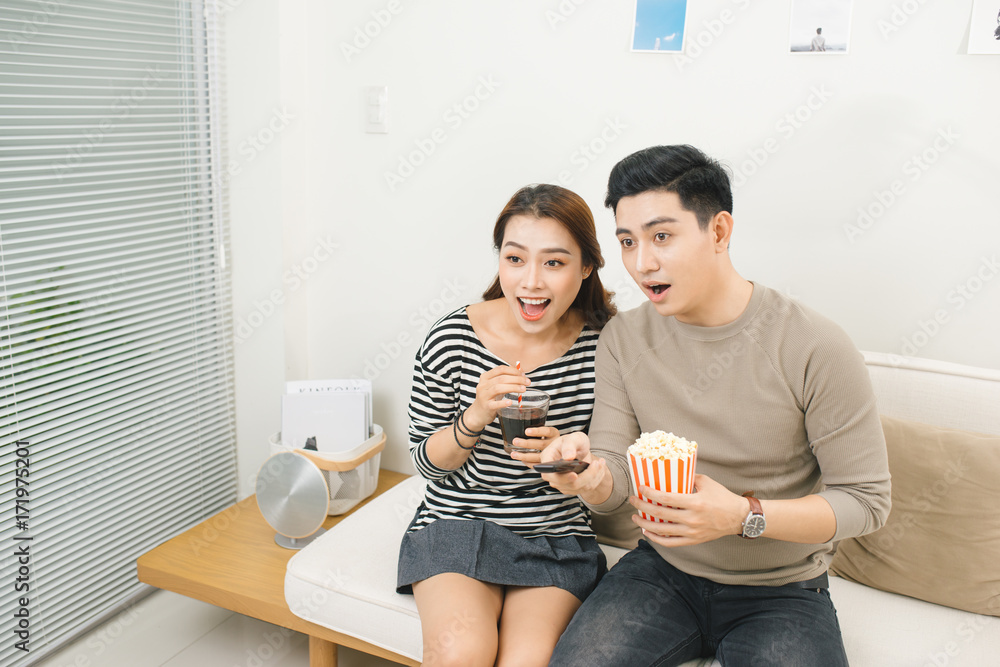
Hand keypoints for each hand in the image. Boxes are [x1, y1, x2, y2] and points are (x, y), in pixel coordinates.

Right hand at [464, 365, 528, 430]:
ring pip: (498, 388)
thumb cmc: (489, 398)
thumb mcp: (495, 386)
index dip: (513, 370)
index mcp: (485, 377)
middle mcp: (483, 385)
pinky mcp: (486, 407)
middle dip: (516, 379)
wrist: (478, 413)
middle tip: (527, 382)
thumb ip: (506, 379)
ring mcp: (483, 396)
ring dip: (513, 387)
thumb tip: (521, 372)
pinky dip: (503, 402)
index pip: (500, 369)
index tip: (523, 374)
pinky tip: (511, 402)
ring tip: (523, 389)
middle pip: (501, 378)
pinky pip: (495, 404)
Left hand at [509, 426, 559, 465]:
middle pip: (541, 444)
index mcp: (554, 433)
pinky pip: (537, 464)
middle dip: (526, 444)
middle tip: (515, 441)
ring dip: (524, 455)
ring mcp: (552, 454)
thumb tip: (517, 413)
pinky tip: (521, 460)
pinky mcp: (547, 461)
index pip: (547, 431)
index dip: (536, 431)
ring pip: (538, 456)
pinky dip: (528, 462)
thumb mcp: (543, 426)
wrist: (561, 445)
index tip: (526, 431)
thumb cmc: (545, 434)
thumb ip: (534, 423)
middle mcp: (554, 444)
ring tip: (513, 454)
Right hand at [535, 432, 607, 498]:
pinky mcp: (573, 488)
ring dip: (594, 476)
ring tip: (600, 462)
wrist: (580, 450)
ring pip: (580, 487)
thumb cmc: (574, 442)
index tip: (574, 475)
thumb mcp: (573, 438)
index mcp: (548, 459)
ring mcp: (562, 483)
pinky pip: (586, 488)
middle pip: (568, 484)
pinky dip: (596, 478)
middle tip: (596, 463)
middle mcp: (553, 474)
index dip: (561, 478)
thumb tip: (568, 457)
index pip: (549, 474)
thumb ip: (569, 445)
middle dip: (586, 475)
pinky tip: (599, 468)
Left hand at [630, 474, 746, 546]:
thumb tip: (671, 472)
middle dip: (642, 507)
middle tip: (633, 500)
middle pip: (659, 514)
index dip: (650, 493)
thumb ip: (688, 477)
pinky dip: (656, 539)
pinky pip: (670, 543)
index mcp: (695, 502)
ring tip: (636, 517)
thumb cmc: (722, 498)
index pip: (666, 498)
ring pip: (662, 530)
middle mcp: (692, 519)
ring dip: (645, 523)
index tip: (641, 488)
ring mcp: (692, 532)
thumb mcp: (706, 482)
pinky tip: (648, 532)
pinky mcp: (693, 540)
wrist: (738, 517)